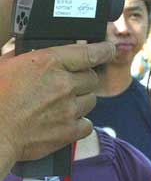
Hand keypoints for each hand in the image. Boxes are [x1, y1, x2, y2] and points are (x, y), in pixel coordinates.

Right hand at [0, 41, 114, 162]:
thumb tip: (39, 52)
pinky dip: (80, 123)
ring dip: (81, 101)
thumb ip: (28, 56)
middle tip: (68, 85)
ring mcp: (68, 108)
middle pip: (92, 78)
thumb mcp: (6, 65)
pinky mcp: (69, 131)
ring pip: (91, 100)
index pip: (90, 53)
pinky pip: (88, 124)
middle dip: (83, 80)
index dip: (104, 50)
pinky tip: (66, 122)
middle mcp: (63, 84)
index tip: (110, 49)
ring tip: (62, 105)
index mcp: (49, 62)